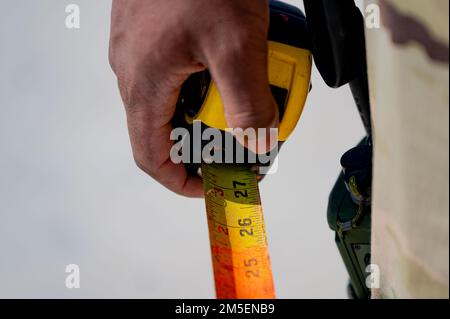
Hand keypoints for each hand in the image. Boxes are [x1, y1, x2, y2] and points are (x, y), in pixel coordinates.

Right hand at [109, 0, 277, 196]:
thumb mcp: (237, 44)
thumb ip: (249, 101)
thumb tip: (258, 145)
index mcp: (144, 85)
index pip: (152, 157)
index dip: (181, 181)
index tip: (213, 184)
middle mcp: (136, 74)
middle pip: (169, 131)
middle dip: (207, 142)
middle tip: (243, 135)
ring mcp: (144, 53)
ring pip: (177, 101)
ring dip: (211, 108)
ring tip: (245, 96)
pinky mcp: (157, 37)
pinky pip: (180, 74)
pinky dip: (207, 82)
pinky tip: (232, 66)